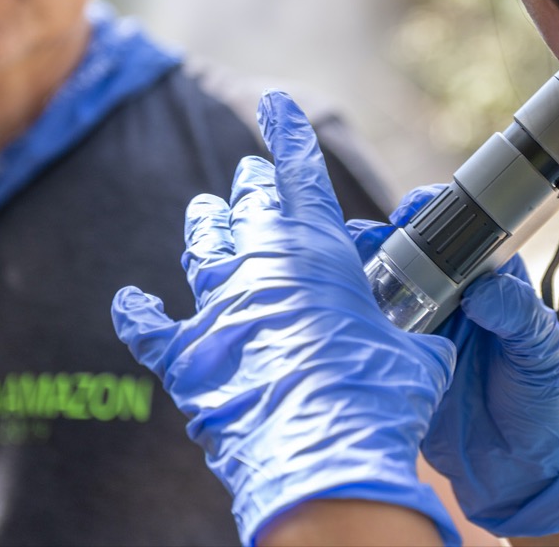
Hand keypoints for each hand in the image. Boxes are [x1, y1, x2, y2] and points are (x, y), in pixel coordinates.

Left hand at [111, 91, 460, 545]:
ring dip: (206, 229)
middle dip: (252, 188)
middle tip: (250, 178)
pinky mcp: (183, 357)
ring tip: (205, 212)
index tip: (275, 104)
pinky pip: (150, 326)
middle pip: (248, 208)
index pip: (300, 175)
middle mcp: (259, 264)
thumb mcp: (415, 351)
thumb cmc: (381, 396)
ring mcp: (216, 307)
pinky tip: (129, 300)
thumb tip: (429, 341)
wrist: (321, 454)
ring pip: (202, 249)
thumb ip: (413, 332)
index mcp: (316, 249)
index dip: (289, 135)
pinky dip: (139, 312)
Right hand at [348, 191, 558, 537]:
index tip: (408, 214)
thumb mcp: (541, 356)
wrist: (517, 472)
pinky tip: (329, 314)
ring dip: (358, 274)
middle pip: (407, 250)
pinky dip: (348, 319)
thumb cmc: (542, 406)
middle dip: (379, 239)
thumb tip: (483, 290)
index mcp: (490, 281)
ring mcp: (419, 326)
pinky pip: (367, 330)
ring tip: (335, 271)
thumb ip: (519, 317)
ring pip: (381, 285)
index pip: (458, 230)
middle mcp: (450, 296)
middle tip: (362, 243)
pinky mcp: (396, 359)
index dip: (431, 213)